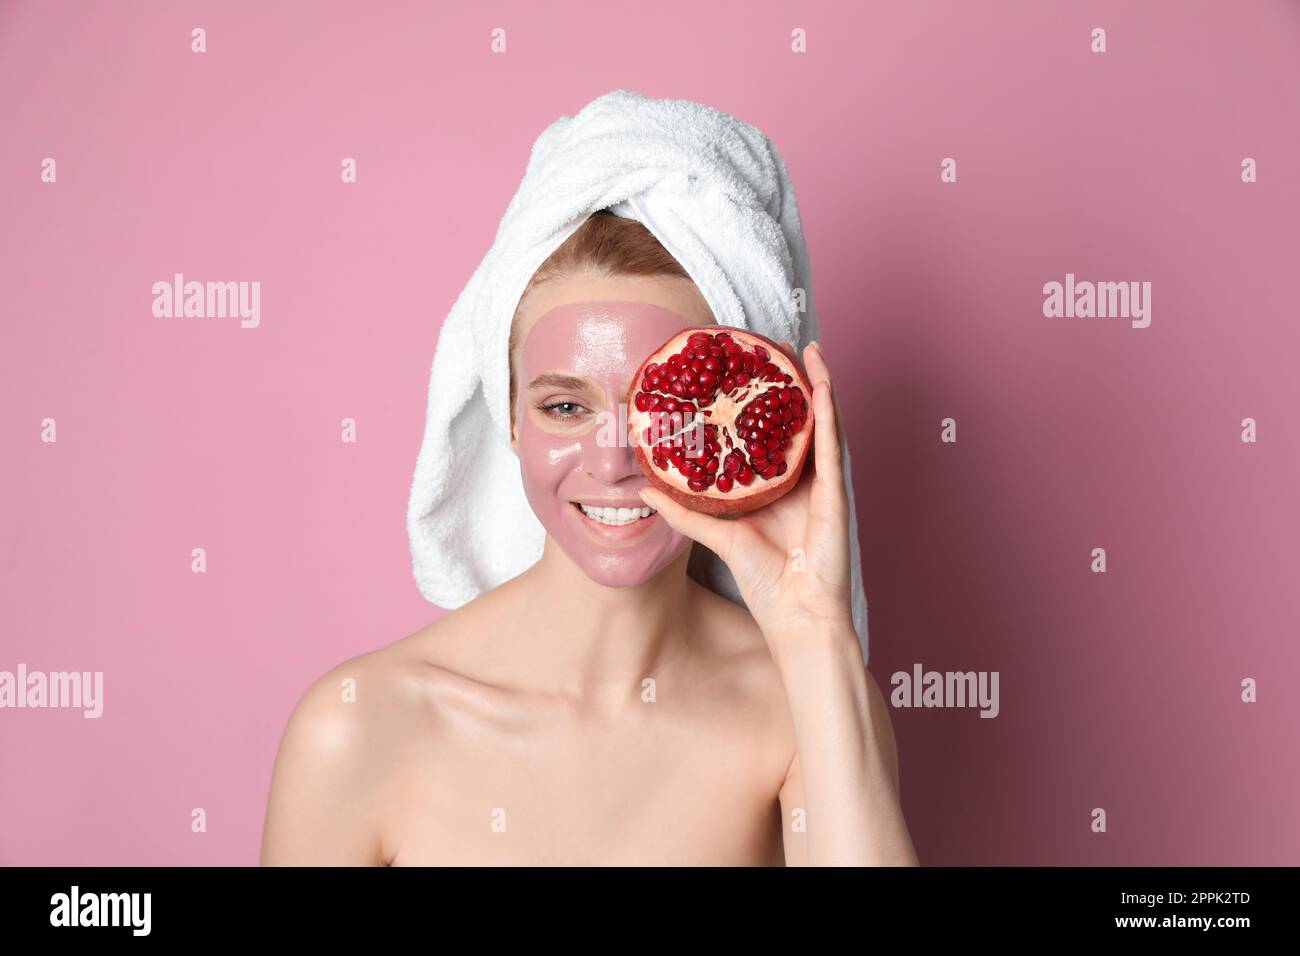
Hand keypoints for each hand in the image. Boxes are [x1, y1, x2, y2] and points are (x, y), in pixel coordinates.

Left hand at [639, 341, 856, 648]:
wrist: (797, 618)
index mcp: (779, 486)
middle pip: (797, 420)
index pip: (770, 434)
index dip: (761, 401)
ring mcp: (824, 485)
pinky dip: (829, 414)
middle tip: (774, 345)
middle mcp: (804, 480)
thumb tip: (645, 490)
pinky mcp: (836, 495)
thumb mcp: (718, 536)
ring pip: (821, 424)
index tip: (745, 368)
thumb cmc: (765, 583)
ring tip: (804, 350)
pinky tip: (823, 385)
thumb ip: (685, 512)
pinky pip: (833, 447)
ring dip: (816, 384)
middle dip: (789, 382)